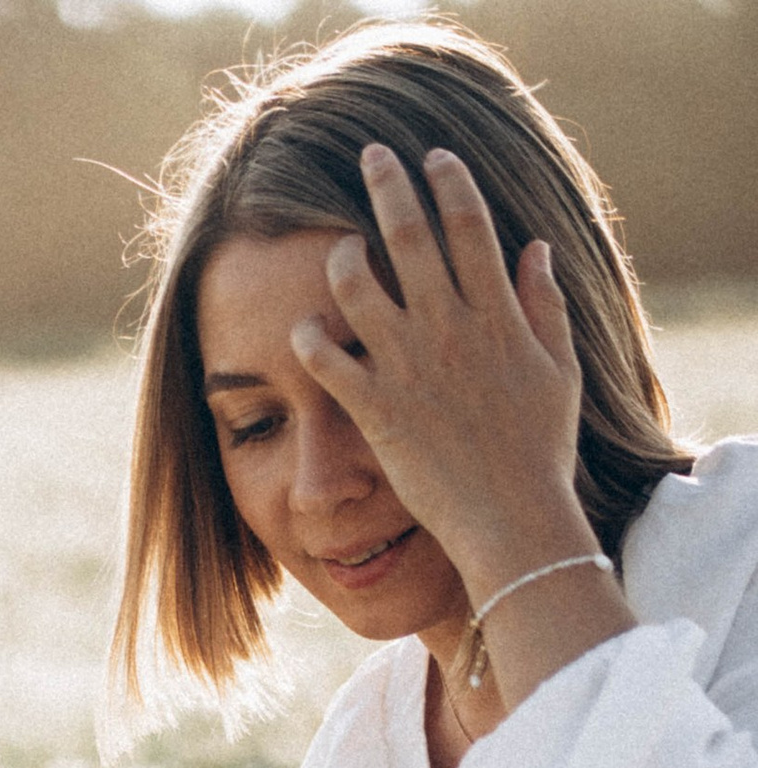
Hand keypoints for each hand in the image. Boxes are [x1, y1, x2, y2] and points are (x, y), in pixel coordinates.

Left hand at [294, 145, 590, 601]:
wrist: (513, 521)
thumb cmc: (540, 453)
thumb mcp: (559, 370)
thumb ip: (545, 305)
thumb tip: (537, 248)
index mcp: (497, 314)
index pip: (469, 224)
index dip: (449, 181)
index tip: (433, 157)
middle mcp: (451, 328)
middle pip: (410, 235)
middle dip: (388, 184)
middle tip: (371, 153)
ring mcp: (410, 368)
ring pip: (359, 287)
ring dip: (342, 257)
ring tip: (338, 249)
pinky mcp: (377, 411)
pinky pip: (329, 361)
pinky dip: (309, 339)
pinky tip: (301, 330)